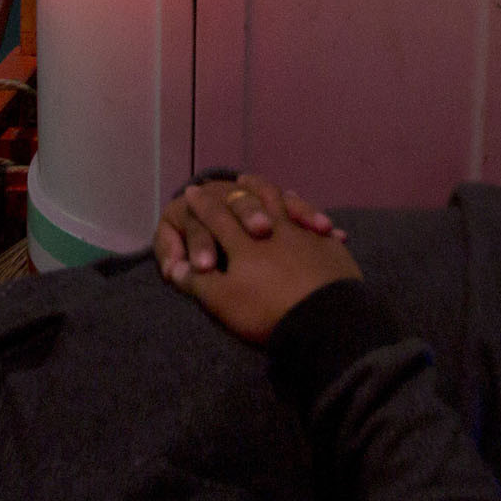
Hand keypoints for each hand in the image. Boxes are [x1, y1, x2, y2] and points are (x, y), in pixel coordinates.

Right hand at [156, 176, 360, 345]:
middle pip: (251, 200)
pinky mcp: (326, 246)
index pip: (215, 215)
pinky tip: (310, 220)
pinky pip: (312, 223)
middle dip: (241, 191)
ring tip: (277, 192)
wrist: (321, 320)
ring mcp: (300, 233)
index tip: (193, 192)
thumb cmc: (264, 310)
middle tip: (239, 180)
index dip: (201, 205)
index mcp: (240, 240)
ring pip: (283, 203)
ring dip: (272, 195)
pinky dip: (308, 216)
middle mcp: (270, 227)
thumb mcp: (222, 301)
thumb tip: (175, 270)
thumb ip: (195, 282)